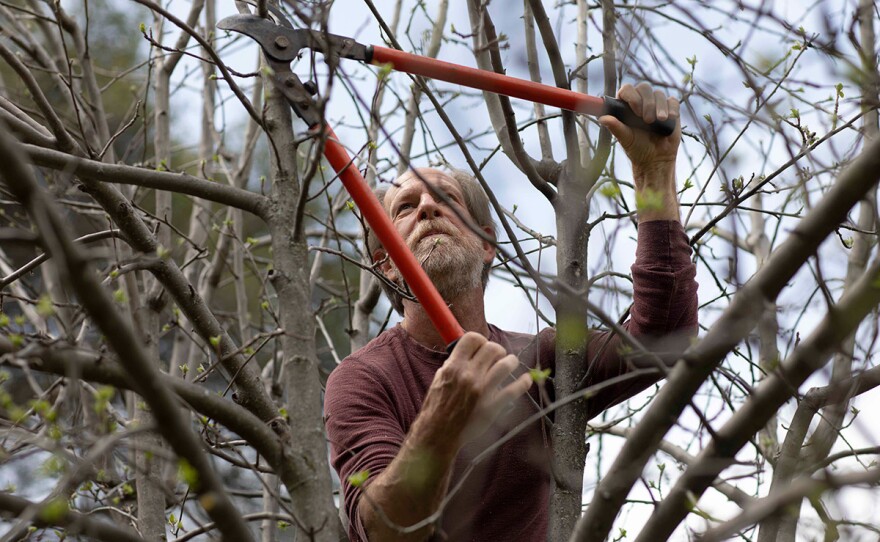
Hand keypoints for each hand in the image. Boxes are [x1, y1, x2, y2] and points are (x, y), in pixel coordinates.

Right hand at [422, 332, 532, 448]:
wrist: (438, 433)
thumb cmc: (437, 407)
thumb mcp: (440, 379)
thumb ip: (454, 364)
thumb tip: (468, 353)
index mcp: (454, 366)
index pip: (473, 339)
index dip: (480, 340)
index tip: (482, 346)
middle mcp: (469, 375)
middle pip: (492, 348)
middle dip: (497, 350)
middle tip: (497, 357)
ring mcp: (482, 391)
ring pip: (506, 364)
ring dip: (511, 361)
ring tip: (511, 364)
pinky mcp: (493, 406)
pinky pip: (514, 390)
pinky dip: (523, 382)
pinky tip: (526, 379)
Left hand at [599, 83, 681, 221]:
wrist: (656, 159)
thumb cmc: (637, 148)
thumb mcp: (625, 138)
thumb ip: (615, 127)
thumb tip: (602, 118)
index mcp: (627, 106)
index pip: (627, 90)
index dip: (632, 96)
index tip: (635, 110)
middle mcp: (641, 102)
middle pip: (644, 87)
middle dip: (647, 102)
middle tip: (646, 120)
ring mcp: (656, 105)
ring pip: (659, 94)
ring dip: (659, 107)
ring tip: (658, 121)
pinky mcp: (670, 110)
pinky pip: (672, 101)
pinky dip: (671, 108)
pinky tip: (669, 119)